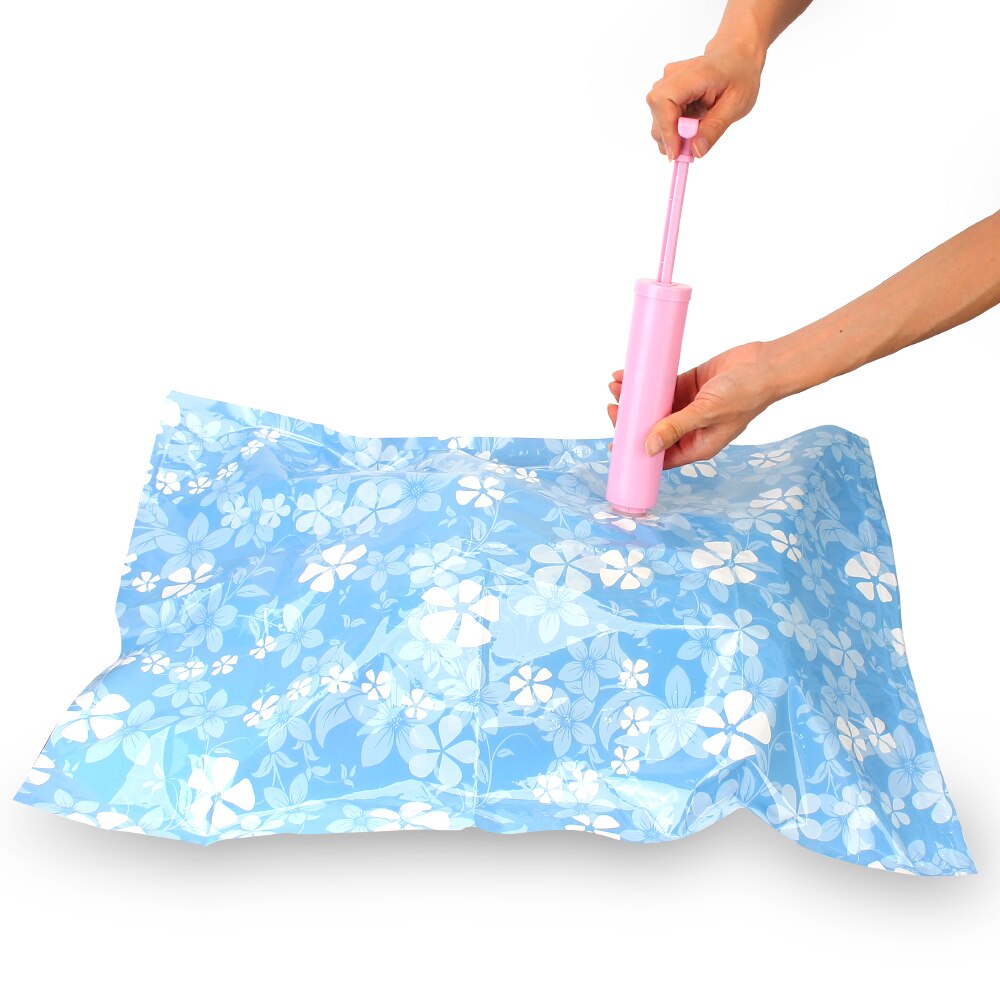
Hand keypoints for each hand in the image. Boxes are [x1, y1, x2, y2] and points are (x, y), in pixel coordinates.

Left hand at [608, 341, 777, 468]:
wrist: (766, 363)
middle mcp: (690, 429)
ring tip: (616, 385)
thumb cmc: (746, 393)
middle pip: (652, 430)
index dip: (636, 452)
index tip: (615, 443)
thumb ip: (676, 427)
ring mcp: (688, 406)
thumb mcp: (707, 413)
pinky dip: (644, 382)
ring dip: (634, 398)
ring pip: (652, 407)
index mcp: (696, 445)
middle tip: (613, 407)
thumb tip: (647, 447)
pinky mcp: (687, 385)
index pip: (660, 456)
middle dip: (630, 420)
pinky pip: (660, 387)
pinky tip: (628, 374)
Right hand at [647, 46, 762, 158]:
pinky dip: (675, 130)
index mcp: (694, 73)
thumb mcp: (737, 104)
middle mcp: (673, 75)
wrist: (736, 57)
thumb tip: (695, 151)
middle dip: (670, 137)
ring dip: (673, 135)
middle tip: (689, 151)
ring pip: (658, 119)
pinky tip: (692, 126)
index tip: (677, 152)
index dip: (666, 129)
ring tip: (698, 133)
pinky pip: (663, 118)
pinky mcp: (666, 92)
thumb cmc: (739, 76)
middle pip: (657, 113)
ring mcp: (667, 83)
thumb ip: (715, 128)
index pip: (663, 100)